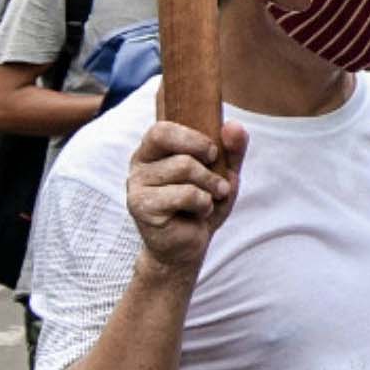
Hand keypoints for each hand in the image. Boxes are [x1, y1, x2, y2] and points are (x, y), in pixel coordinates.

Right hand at [125, 120, 246, 270]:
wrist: (190, 245)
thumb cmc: (202, 204)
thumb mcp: (223, 173)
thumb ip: (232, 149)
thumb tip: (234, 125)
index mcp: (153, 151)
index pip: (163, 129)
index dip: (192, 137)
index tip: (213, 153)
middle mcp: (139, 165)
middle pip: (172, 142)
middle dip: (204, 157)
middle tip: (217, 178)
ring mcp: (136, 187)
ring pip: (183, 167)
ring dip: (210, 185)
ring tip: (211, 198)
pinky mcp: (141, 207)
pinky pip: (184, 194)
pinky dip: (203, 203)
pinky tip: (199, 212)